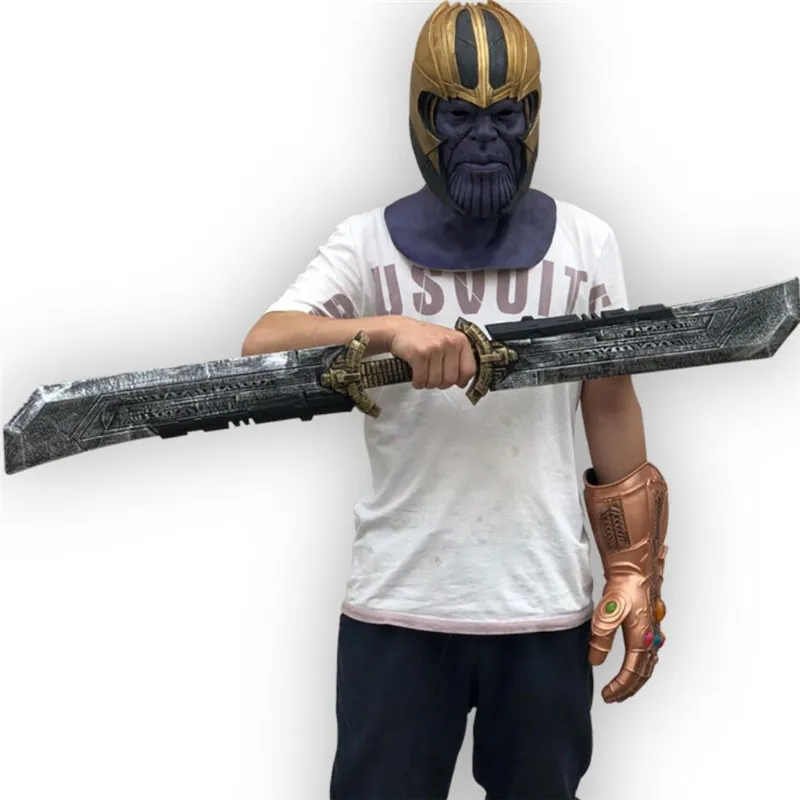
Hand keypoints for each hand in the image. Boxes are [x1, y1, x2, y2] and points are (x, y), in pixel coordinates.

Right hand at [386, 317, 475, 389]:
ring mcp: (435, 347)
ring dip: (427, 383)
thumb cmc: (422, 337)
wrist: (399, 329)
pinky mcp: (420, 354)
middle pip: (451, 379)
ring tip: (422, 374)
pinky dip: (417, 382)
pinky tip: (415, 376)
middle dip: (440, 383)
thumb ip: (457, 358)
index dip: (461, 381)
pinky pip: (421, 379)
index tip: (454, 382)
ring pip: (436, 381)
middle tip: (432, 377)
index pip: (469, 370)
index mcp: (460, 340)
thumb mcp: (446, 342)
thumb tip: (463, 381)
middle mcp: (449, 342)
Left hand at [588, 573, 666, 702]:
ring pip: (647, 665)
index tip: (608, 695)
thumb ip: (601, 638)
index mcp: (641, 639)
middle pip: (643, 673)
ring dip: (635, 680)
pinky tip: (635, 667)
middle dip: (628, 689)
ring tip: (622, 688)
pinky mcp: (649, 627)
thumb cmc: (623, 588)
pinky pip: (649, 655)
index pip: (632, 672)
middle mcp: (651, 640)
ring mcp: (652, 634)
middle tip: (613, 697)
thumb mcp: (607, 613)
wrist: (634, 570)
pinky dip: (641, 667)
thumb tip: (595, 661)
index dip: (620, 687)